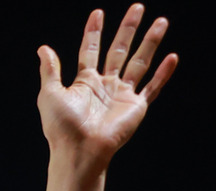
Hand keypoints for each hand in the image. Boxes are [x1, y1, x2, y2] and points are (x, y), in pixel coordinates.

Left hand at [36, 6, 177, 164]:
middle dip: (128, 28)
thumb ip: (50, 70)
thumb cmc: (62, 128)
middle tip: (137, 7)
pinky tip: (172, 57)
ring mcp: (122, 95)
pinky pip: (152, 87)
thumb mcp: (50, 94)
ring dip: (151, 41)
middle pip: (119, 50)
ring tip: (161, 21)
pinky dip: (163, 74)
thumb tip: (43, 48)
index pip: (90, 50)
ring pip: (140, 62)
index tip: (98, 13)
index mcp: (85, 82)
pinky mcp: (135, 107)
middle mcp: (106, 85)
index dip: (94, 32)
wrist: (79, 151)